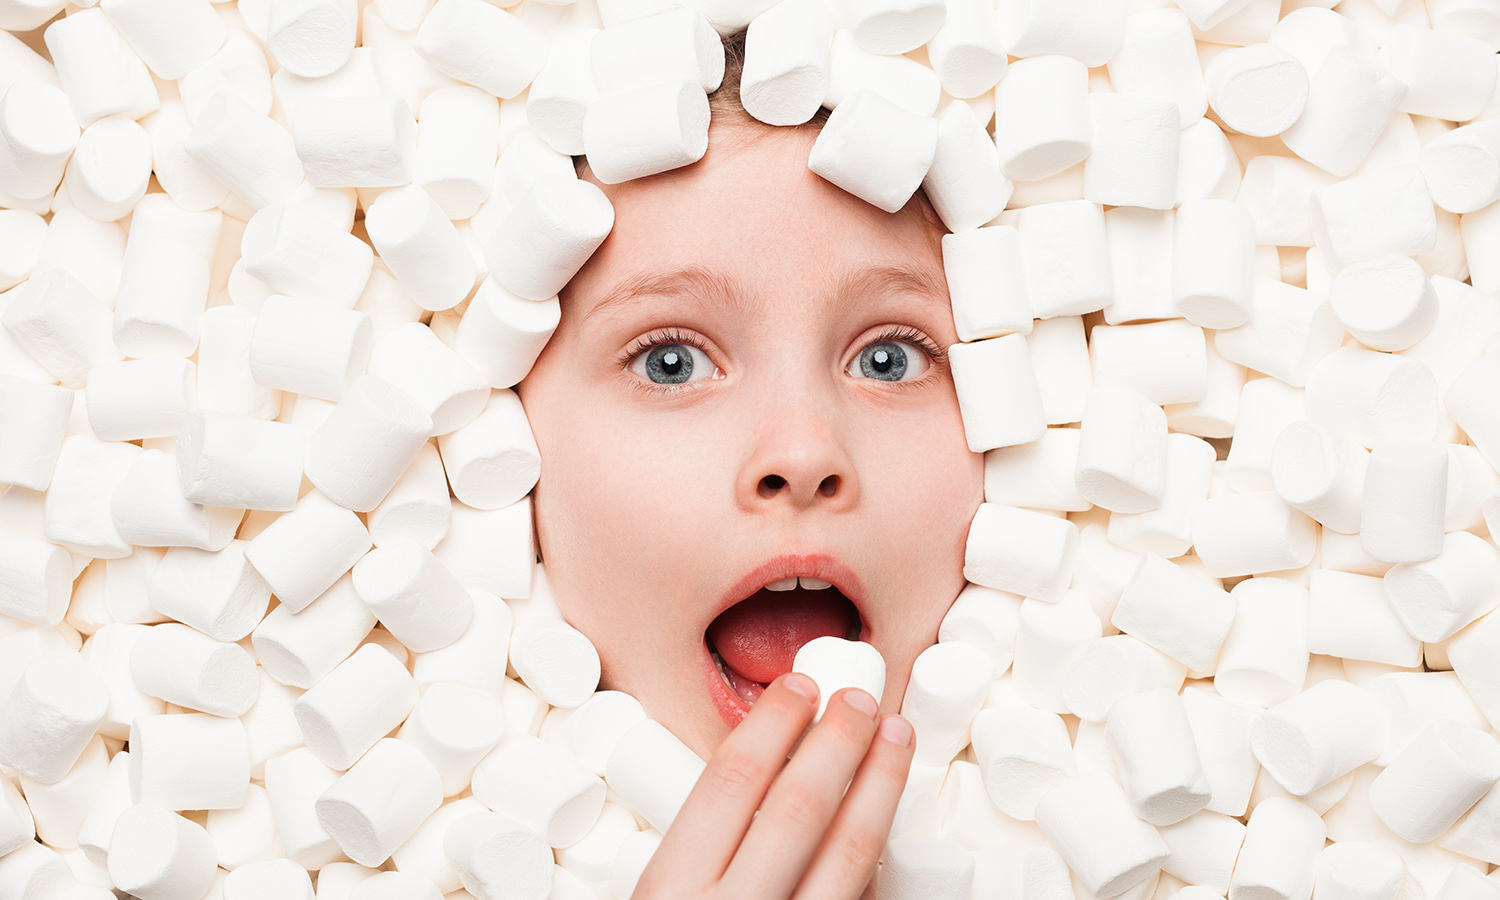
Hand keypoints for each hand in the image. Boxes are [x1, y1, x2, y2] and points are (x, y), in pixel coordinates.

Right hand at [633, 673, 916, 899]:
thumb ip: (692, 856)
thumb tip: (754, 771)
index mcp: (671, 892)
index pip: (731, 781)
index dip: (773, 722)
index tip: (799, 685)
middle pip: (800, 806)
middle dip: (839, 739)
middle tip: (859, 698)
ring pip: (850, 852)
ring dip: (882, 784)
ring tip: (896, 736)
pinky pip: (863, 897)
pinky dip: (878, 856)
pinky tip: (888, 821)